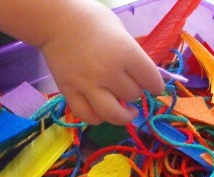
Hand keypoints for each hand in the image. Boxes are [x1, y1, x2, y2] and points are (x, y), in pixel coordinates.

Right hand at [40, 5, 163, 124]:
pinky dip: (97, 119)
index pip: (150, 79)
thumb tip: (142, 76)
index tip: (156, 88)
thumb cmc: (91, 20)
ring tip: (125, 113)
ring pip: (112, 114)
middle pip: (132, 95)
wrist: (56, 22)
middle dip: (136, 94)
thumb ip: (131, 54)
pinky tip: (102, 114)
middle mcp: (108, 72)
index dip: (157, 86)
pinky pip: (87, 116)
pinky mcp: (70, 93)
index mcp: (125, 52)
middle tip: (131, 90)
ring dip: (123, 116)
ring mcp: (87, 85)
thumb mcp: (120, 31)